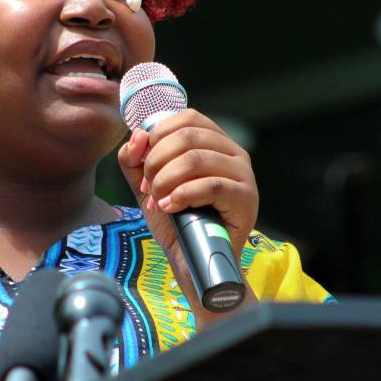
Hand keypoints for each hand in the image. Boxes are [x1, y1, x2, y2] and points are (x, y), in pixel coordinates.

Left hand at [117, 109, 259, 322]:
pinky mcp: (246, 199)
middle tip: (149, 188)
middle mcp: (233, 152)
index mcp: (214, 142)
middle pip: (187, 136)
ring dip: (166, 180)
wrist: (193, 262)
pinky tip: (171, 207)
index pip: (186, 118)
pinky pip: (211, 185)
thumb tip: (138, 135)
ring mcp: (243, 175)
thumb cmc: (176, 220)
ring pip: (196, 158)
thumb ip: (135, 159)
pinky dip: (182, 195)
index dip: (158, 136)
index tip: (145, 165)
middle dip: (156, 161)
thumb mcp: (147, 184)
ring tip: (159, 200)